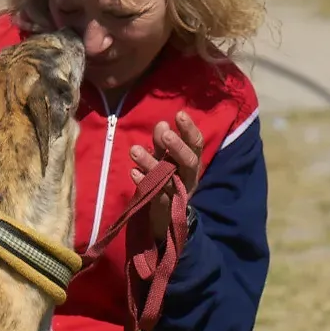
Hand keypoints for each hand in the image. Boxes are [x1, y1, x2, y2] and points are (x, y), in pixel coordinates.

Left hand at [129, 112, 202, 241]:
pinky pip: (156, 195)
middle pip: (189, 161)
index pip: (196, 144)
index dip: (190, 129)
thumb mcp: (165, 159)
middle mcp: (189, 177)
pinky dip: (144, 183)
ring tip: (134, 150)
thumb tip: (162, 123)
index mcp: (191, 162)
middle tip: (165, 133)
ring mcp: (178, 194)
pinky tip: (133, 172)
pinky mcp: (165, 207)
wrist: (166, 216)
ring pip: (168, 178)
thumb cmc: (167, 180)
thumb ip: (163, 144)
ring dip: (151, 163)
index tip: (180, 114)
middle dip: (177, 147)